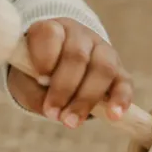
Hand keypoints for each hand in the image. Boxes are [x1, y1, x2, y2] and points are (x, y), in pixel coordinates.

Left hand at [8, 18, 132, 127]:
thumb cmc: (36, 74)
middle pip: (77, 55)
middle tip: (52, 113)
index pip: (50, 33)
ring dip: (86, 98)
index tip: (40, 79)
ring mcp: (102, 50)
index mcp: (52, 30)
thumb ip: (35, 93)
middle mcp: (79, 35)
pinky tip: (114, 115)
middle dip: (64, 88)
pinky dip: (120, 99)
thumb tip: (54, 112)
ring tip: (71, 122)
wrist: (56, 72)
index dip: (46, 57)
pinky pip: (125, 82)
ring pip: (103, 68)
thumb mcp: (26, 81)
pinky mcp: (119, 70)